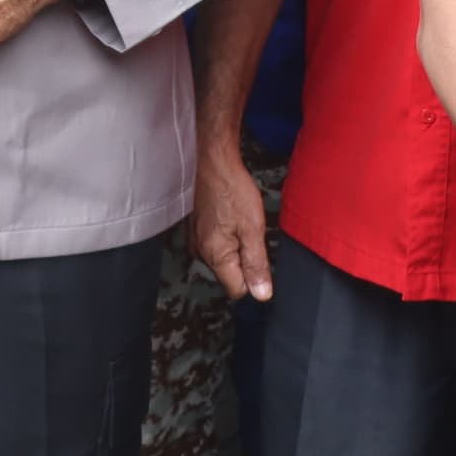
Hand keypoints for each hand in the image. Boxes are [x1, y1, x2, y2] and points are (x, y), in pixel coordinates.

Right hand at [193, 122, 272, 302]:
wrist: (212, 161)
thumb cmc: (231, 189)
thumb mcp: (253, 229)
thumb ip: (257, 264)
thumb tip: (261, 294)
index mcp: (215, 255)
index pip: (237, 290)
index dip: (253, 279)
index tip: (259, 256)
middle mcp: (200, 252)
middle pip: (229, 274)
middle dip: (243, 259)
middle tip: (248, 231)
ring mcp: (194, 240)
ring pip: (222, 259)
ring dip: (234, 246)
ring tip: (237, 220)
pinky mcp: (194, 229)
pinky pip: (214, 244)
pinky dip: (224, 235)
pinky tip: (228, 216)